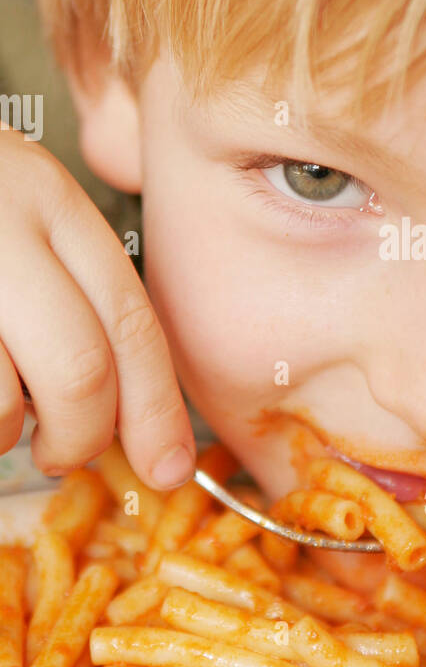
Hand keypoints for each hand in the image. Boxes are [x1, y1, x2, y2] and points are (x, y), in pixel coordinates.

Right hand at [0, 129, 194, 488]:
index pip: (130, 320)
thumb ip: (72, 290)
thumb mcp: (20, 212)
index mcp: (47, 199)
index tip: (168, 467)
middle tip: (61, 451)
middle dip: (83, 438)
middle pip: (80, 371)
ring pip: (3, 404)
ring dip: (4, 436)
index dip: (157, 410)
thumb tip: (133, 414)